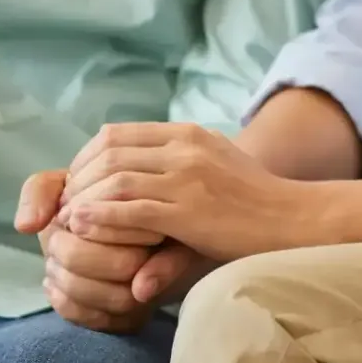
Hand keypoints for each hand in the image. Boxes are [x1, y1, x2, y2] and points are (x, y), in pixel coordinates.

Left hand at [19, 170, 158, 332]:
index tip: (69, 221)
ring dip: (71, 281)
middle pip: (127, 264)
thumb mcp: (58, 186)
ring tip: (52, 263)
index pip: (141, 226)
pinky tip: (53, 284)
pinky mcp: (132, 319)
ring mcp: (151, 291)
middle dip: (76, 254)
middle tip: (56, 243)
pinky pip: (107, 322)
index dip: (96, 228)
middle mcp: (166, 254)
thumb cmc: (75, 206)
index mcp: (154, 214)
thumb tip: (27, 227)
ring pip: (120, 299)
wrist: (79, 234)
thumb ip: (40, 191)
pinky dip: (68, 304)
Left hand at [61, 123, 324, 262]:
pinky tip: (82, 227)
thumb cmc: (255, 203)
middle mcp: (185, 149)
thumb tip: (130, 177)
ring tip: (67, 220)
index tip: (74, 182)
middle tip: (63, 204)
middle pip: (108, 154)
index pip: (117, 135)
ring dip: (84, 200)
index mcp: (187, 135)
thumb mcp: (213, 168)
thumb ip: (174, 165)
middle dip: (78, 180)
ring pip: (115, 181)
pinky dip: (100, 219)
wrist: (298, 221)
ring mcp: (188, 179)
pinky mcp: (190, 212)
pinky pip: (132, 210)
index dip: (86, 159)